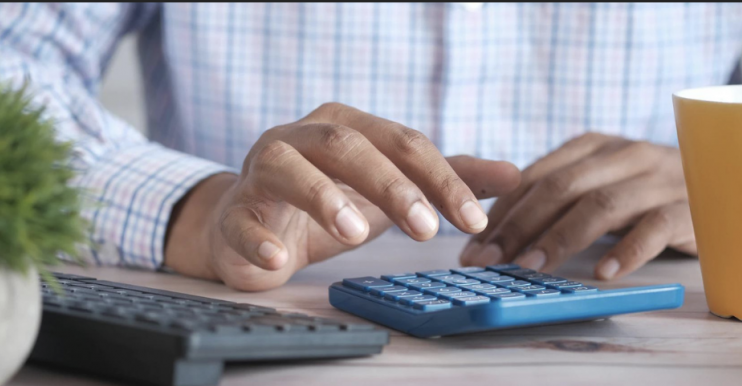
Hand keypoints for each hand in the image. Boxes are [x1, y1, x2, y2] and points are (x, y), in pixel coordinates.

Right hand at [165, 103, 519, 290]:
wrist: (253, 224)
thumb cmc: (327, 201)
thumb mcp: (390, 188)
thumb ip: (446, 179)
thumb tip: (514, 174)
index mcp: (346, 126)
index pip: (401, 142)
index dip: (440, 178)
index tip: (473, 219)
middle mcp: (303, 137)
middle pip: (348, 145)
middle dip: (391, 184)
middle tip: (426, 229)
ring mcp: (263, 170)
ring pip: (290, 168)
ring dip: (323, 197)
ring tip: (356, 233)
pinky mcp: (235, 211)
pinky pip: (242, 220)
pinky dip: (259, 240)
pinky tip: (279, 260)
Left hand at [459, 132, 696, 279]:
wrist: (716, 181)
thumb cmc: (639, 191)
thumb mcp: (594, 182)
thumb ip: (552, 197)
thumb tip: (492, 232)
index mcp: (590, 146)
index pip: (534, 177)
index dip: (500, 213)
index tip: (472, 246)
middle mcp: (621, 155)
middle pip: (560, 188)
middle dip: (517, 226)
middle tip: (489, 260)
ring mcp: (655, 178)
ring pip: (600, 205)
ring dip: (560, 238)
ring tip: (531, 268)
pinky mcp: (686, 206)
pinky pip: (654, 227)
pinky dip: (627, 250)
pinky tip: (603, 273)